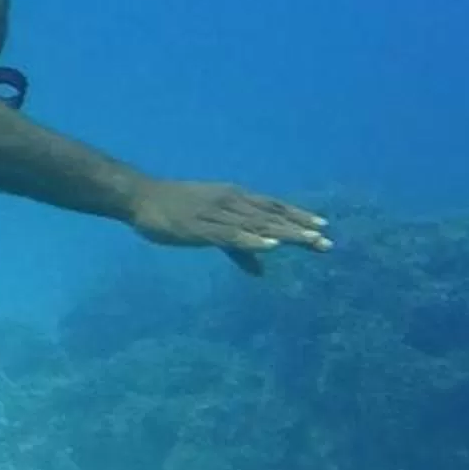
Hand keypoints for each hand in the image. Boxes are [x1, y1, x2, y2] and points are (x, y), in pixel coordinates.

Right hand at [126, 180, 332, 275]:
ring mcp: (218, 214)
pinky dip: (253, 240)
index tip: (323, 226)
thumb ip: (238, 249)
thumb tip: (262, 271)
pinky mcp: (203, 228)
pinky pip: (232, 236)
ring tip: (310, 241)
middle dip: (300, 229)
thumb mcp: (211, 226)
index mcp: (233, 198)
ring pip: (258, 225)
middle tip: (327, 242)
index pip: (273, 207)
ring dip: (285, 233)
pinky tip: (271, 246)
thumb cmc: (174, 209)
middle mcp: (231, 202)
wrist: (141, 197)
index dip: (298, 216)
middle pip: (272, 217)